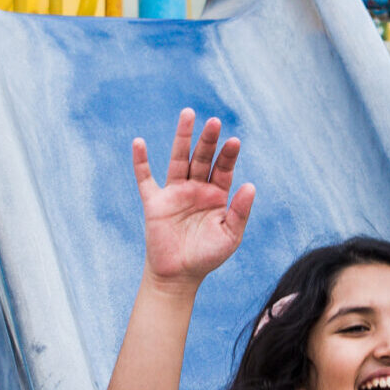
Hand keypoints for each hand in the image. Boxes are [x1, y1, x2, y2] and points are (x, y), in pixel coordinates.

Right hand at [133, 109, 254, 289]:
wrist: (180, 275)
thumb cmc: (207, 256)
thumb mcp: (230, 235)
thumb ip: (240, 211)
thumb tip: (251, 186)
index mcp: (217, 195)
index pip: (224, 169)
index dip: (228, 155)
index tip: (235, 141)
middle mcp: (196, 189)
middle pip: (202, 158)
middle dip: (208, 140)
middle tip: (214, 121)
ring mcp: (175, 193)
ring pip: (178, 159)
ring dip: (182, 137)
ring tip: (188, 114)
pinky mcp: (155, 202)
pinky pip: (145, 178)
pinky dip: (141, 161)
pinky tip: (138, 142)